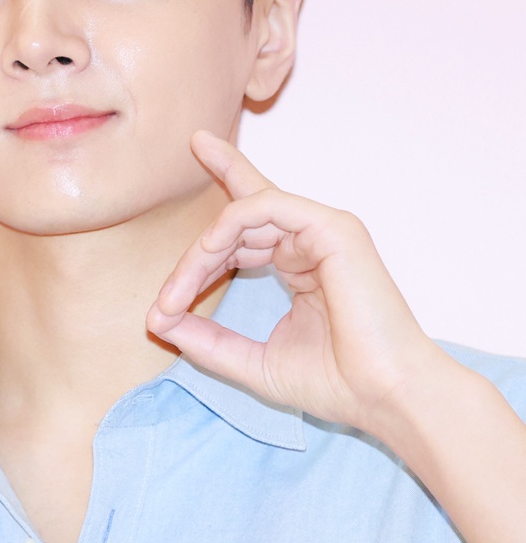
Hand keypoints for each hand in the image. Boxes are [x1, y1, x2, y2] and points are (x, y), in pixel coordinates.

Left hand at [146, 130, 446, 439]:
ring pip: (242, 214)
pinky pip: (265, 207)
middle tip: (165, 300)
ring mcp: (324, 229)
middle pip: (238, 218)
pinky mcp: (332, 228)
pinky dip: (228, 229)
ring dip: (202, 253)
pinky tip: (208, 257)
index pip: (254, 214)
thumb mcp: (252, 361)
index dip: (228, 174)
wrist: (383, 396)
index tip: (196, 146)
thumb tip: (158, 320)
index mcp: (302, 262)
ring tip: (178, 293)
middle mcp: (312, 239)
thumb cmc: (334, 382)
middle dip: (194, 257)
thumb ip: (207, 340)